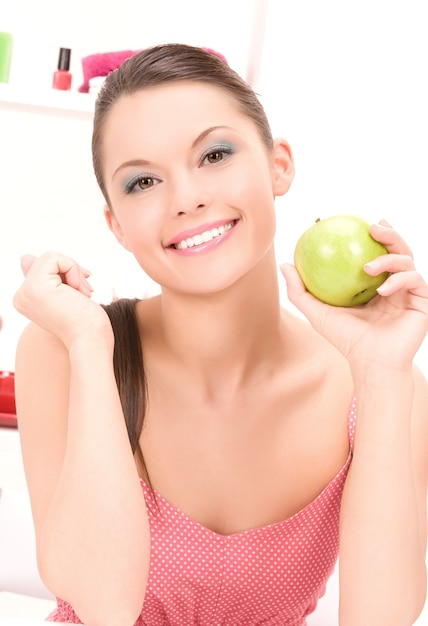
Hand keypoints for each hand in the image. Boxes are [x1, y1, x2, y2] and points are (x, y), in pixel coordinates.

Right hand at [13, 251, 112, 348]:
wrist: (90, 341)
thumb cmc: (85, 323)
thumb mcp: (64, 295)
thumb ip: (46, 278)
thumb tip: (25, 257)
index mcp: (25, 299)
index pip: (42, 267)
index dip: (65, 273)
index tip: (80, 290)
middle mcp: (20, 296)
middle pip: (46, 260)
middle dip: (71, 271)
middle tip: (84, 292)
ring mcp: (26, 292)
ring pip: (50, 257)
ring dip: (74, 271)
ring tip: (83, 293)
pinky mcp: (36, 287)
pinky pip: (54, 257)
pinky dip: (73, 269)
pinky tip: (79, 291)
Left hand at [281, 221, 427, 369]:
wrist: (371, 362)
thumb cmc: (345, 339)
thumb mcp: (317, 312)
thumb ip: (299, 290)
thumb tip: (285, 263)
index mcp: (375, 283)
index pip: (377, 252)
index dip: (373, 234)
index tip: (359, 221)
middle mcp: (394, 284)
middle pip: (397, 249)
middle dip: (389, 233)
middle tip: (373, 227)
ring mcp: (409, 292)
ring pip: (408, 260)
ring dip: (389, 258)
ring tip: (369, 267)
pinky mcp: (423, 301)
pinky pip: (414, 279)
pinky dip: (399, 280)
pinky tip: (383, 287)